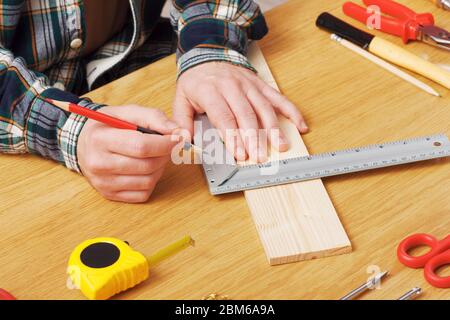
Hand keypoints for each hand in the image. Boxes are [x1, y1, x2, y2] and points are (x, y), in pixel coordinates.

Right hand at [77, 105, 179, 202]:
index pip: (141, 146)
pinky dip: (151, 182)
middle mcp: (98, 164)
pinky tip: (146, 169)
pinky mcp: (109, 195)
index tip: (177, 138)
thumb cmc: (108, 127)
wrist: (82, 144)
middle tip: (168, 146)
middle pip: (147, 165)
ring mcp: (103, 183)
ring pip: (147, 181)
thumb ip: (154, 117)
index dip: (165, 143)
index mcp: (100, 139)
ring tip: (155, 156)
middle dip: (165, 155)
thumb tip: (178, 131)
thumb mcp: (127, 112)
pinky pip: (143, 193)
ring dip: (160, 168)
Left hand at [173, 62, 307, 161]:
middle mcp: (232, 86)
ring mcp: (249, 85)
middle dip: (254, 138)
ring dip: (273, 129)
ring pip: (264, 108)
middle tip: (259, 157)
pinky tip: (300, 126)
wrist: (208, 53)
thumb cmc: (196, 81)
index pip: (224, 117)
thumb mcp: (180, 98)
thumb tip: (184, 141)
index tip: (240, 154)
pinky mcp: (260, 85)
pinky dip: (291, 112)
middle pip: (246, 115)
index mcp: (210, 91)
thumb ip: (182, 121)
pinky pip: (278, 98)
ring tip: (280, 147)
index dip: (233, 137)